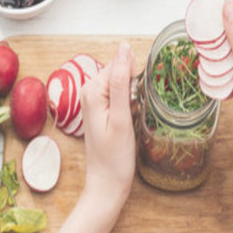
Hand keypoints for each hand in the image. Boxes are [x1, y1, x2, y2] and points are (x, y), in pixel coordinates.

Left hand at [80, 42, 136, 216]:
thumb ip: (121, 81)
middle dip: (136, 86)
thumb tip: (124, 48)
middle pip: (122, 71)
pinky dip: (133, 103)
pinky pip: (123, 95)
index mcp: (92, 89)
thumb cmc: (115, 157)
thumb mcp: (121, 118)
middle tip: (139, 110)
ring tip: (137, 116)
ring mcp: (96, 100)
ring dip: (136, 95)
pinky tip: (134, 118)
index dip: (137, 77)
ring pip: (125, 83)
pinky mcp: (104, 109)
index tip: (142, 99)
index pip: (121, 63)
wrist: (107, 184)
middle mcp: (90, 91)